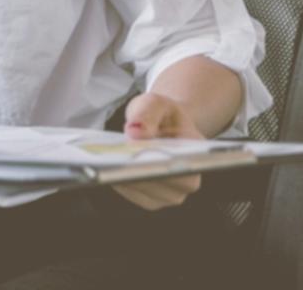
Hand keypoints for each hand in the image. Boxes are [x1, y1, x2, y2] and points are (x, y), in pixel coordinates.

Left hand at [111, 92, 205, 210]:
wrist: (164, 124)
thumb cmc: (163, 114)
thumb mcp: (156, 103)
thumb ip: (147, 114)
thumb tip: (135, 134)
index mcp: (199, 156)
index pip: (183, 171)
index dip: (161, 169)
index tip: (138, 160)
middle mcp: (189, 181)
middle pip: (162, 188)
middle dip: (136, 174)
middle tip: (112, 162)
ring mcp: (171, 194)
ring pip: (144, 193)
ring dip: (123, 178)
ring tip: (104, 163)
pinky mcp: (151, 198)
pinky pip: (132, 194)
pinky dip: (118, 181)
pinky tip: (105, 168)